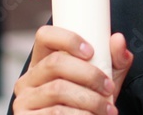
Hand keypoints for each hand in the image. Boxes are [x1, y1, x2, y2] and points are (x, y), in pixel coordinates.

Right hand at [12, 26, 133, 113]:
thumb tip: (118, 39)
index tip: (91, 52)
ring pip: (57, 90)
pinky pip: (55, 113)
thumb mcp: (103, 80)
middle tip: (109, 87)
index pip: (45, 36)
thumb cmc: (90, 104)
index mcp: (43, 62)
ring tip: (107, 109)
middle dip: (89, 74)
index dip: (67, 39)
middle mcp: (28, 79)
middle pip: (55, 63)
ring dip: (90, 100)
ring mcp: (24, 100)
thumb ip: (115, 60)